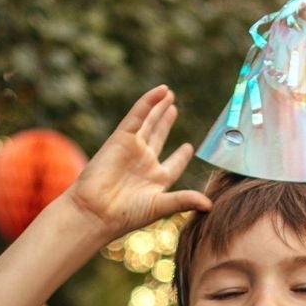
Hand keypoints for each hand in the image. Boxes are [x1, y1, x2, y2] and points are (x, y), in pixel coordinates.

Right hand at [60, 86, 213, 237]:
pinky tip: (160, 91)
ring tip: (169, 94)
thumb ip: (184, 200)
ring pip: (148, 123)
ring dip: (158, 108)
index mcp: (156, 180)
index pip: (173, 165)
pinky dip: (148, 103)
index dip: (181, 156)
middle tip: (173, 107)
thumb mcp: (160, 206)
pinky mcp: (121, 138)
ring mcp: (132, 149)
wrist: (96, 212)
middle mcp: (144, 163)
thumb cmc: (126, 215)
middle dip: (165, 122)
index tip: (189, 147)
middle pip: (158, 137)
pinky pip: (137, 116)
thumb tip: (210, 205)